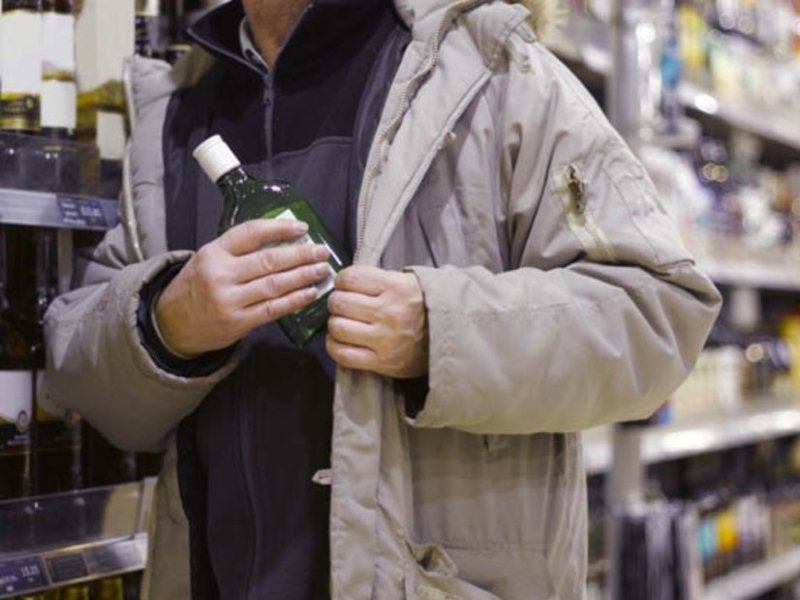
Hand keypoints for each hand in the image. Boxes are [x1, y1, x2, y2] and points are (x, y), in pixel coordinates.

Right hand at [155, 219, 329, 356]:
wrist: (172, 323)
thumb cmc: (198, 286)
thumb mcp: (210, 259)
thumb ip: (239, 250)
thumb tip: (284, 240)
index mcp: (214, 252)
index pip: (251, 233)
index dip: (280, 228)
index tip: (302, 228)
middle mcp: (220, 275)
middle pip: (269, 260)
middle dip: (301, 254)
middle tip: (321, 251)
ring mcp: (229, 300)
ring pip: (274, 285)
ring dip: (303, 276)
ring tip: (321, 270)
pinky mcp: (237, 322)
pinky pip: (273, 309)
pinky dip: (294, 300)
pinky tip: (309, 293)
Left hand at [326, 265, 428, 377]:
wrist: (448, 338)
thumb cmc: (422, 307)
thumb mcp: (407, 282)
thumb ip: (377, 279)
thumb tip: (343, 281)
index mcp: (396, 288)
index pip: (351, 278)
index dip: (342, 280)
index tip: (345, 285)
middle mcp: (389, 313)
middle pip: (340, 303)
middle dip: (336, 302)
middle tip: (343, 305)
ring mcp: (385, 339)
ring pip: (338, 327)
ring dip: (335, 324)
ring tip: (343, 322)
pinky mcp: (382, 362)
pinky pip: (343, 354)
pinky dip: (335, 346)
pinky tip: (341, 340)